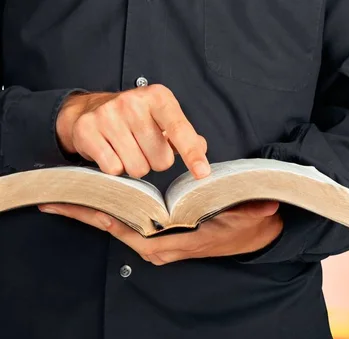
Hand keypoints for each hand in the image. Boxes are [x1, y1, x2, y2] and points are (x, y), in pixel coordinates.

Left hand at [38, 201, 282, 264]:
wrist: (253, 235)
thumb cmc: (246, 226)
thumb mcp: (249, 217)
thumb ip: (252, 212)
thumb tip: (265, 207)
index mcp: (180, 243)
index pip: (138, 234)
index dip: (112, 221)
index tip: (91, 206)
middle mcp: (164, 247)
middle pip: (119, 231)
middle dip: (89, 215)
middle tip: (57, 199)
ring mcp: (159, 243)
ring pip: (120, 228)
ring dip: (94, 212)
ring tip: (67, 195)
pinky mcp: (158, 236)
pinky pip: (127, 225)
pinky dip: (108, 212)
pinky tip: (94, 198)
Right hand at [56, 85, 209, 178]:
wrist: (90, 108)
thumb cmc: (137, 117)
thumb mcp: (165, 118)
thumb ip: (186, 135)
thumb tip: (201, 148)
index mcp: (158, 97)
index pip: (179, 130)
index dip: (192, 154)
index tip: (202, 173)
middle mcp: (132, 102)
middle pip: (161, 159)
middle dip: (156, 161)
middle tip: (145, 147)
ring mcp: (107, 115)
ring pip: (138, 168)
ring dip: (136, 166)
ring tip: (128, 149)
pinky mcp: (87, 130)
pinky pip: (114, 169)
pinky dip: (115, 167)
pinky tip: (111, 151)